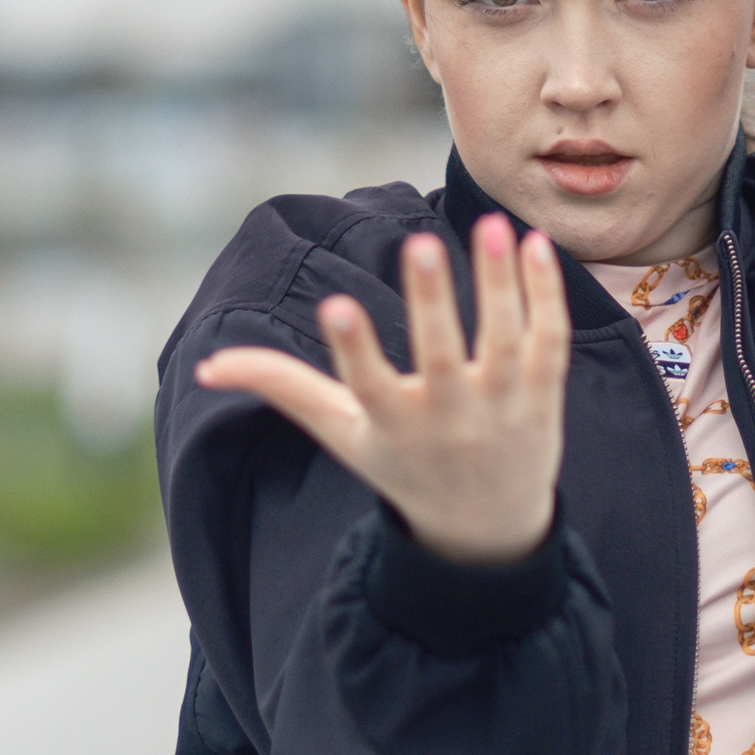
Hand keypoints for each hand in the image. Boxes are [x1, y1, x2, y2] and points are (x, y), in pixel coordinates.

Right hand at [195, 214, 570, 567]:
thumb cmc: (401, 464)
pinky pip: (548, 341)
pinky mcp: (542, 395)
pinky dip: (545, 294)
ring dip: (500, 283)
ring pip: (505, 340)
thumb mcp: (340, 432)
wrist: (487, 529)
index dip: (351, 349)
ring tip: (489, 225)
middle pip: (441, 358)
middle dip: (431, 303)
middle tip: (419, 244)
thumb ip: (282, 388)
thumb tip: (206, 366)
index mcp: (392, 425)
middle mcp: (449, 418)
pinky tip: (534, 244)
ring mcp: (501, 407)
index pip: (368, 386)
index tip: (335, 308)